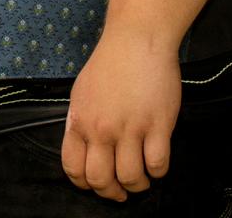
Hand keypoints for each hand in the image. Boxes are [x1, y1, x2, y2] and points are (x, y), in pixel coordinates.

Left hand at [61, 32, 179, 200]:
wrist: (136, 40)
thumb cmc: (111, 63)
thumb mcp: (82, 92)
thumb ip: (81, 121)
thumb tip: (83, 147)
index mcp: (80, 121)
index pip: (73, 167)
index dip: (85, 184)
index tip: (97, 185)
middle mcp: (101, 128)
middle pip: (101, 180)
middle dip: (112, 193)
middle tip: (122, 191)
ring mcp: (130, 128)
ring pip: (131, 178)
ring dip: (137, 185)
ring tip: (142, 178)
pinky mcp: (157, 125)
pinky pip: (157, 164)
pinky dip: (158, 172)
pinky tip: (157, 163)